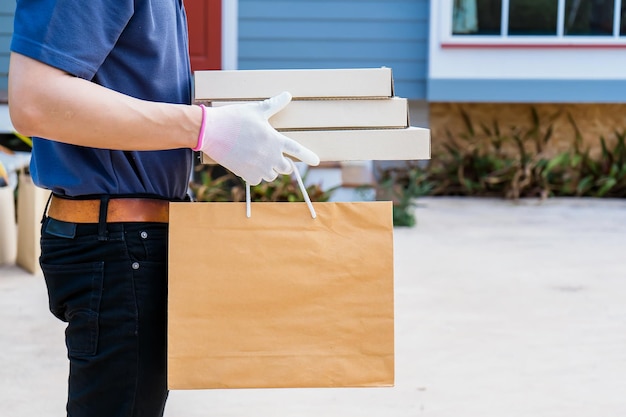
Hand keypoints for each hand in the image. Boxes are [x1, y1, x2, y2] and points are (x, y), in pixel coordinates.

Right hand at [196, 92, 319, 184]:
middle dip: (284, 164)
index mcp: (275, 140)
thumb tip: (288, 94)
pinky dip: (256, 175)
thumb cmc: (234, 118)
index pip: (297, 150)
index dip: (308, 156)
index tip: (317, 162)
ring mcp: (258, 167)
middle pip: (286, 168)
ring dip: (269, 169)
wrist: (211, 131)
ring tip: (260, 159)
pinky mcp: (246, 174)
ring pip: (272, 175)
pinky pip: (258, 180)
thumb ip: (274, 105)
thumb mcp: (256, 110)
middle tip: (277, 157)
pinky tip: (249, 165)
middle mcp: (270, 156)